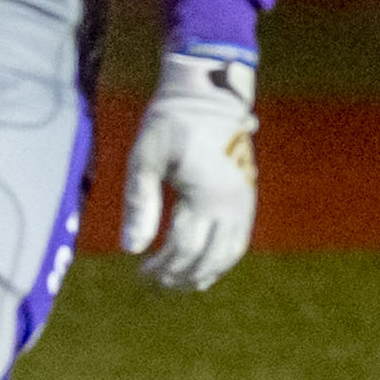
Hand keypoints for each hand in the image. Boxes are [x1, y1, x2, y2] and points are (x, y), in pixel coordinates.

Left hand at [120, 53, 257, 293]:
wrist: (208, 94)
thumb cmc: (170, 122)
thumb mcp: (145, 157)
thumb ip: (139, 203)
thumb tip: (131, 249)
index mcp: (206, 195)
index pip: (183, 248)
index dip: (160, 267)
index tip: (139, 273)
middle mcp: (232, 204)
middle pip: (207, 259)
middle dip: (180, 277)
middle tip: (154, 284)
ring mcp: (244, 202)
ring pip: (229, 255)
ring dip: (203, 274)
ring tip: (178, 284)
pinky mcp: (248, 197)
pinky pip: (240, 241)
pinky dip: (223, 260)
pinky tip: (205, 269)